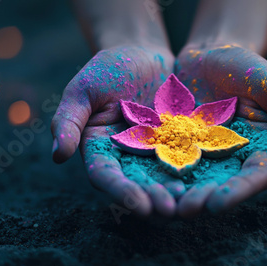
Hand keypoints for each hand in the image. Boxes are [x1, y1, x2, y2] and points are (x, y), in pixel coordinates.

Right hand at [51, 45, 179, 216]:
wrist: (141, 54)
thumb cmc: (106, 69)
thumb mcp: (83, 90)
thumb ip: (69, 120)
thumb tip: (58, 155)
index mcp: (100, 150)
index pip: (107, 176)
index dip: (122, 193)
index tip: (140, 206)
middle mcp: (127, 157)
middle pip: (138, 183)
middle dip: (153, 198)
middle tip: (171, 210)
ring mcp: (154, 151)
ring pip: (163, 177)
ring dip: (175, 192)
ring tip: (190, 202)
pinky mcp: (178, 142)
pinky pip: (186, 158)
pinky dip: (194, 170)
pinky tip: (207, 179)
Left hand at [175, 43, 266, 216]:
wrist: (210, 52)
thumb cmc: (248, 68)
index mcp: (259, 150)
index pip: (254, 177)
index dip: (238, 193)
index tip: (217, 203)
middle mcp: (231, 159)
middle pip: (220, 186)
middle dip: (203, 200)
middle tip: (184, 209)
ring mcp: (203, 155)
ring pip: (193, 181)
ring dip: (179, 195)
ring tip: (162, 203)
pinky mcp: (178, 146)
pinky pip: (169, 163)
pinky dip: (159, 175)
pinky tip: (144, 183)